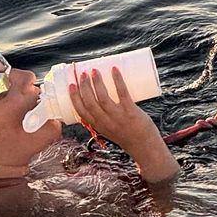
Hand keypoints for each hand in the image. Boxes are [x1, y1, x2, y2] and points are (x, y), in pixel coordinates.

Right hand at [69, 67, 178, 184]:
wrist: (144, 146)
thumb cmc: (126, 135)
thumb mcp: (108, 129)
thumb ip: (102, 117)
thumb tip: (98, 95)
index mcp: (98, 125)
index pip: (81, 111)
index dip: (74, 97)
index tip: (71, 85)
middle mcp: (106, 121)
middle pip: (90, 102)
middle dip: (84, 86)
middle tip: (83, 74)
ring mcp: (118, 116)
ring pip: (103, 97)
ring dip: (97, 82)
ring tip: (94, 70)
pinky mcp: (130, 110)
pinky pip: (122, 93)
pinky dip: (117, 80)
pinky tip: (114, 70)